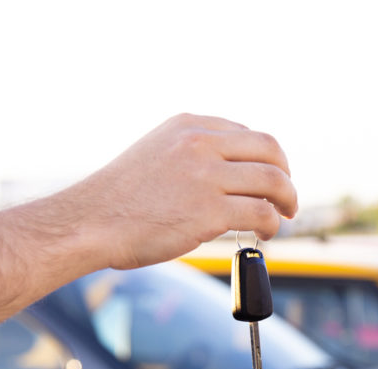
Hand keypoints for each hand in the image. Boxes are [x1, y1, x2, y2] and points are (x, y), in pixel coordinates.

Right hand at [52, 113, 297, 269]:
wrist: (90, 222)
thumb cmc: (119, 199)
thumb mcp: (156, 154)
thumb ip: (192, 155)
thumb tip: (230, 175)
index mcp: (189, 126)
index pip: (247, 133)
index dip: (267, 157)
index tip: (269, 176)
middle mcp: (200, 143)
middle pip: (270, 150)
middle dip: (286, 174)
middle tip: (287, 197)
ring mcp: (206, 175)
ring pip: (273, 181)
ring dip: (286, 201)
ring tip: (282, 217)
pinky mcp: (210, 211)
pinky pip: (261, 213)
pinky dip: (272, 224)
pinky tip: (266, 234)